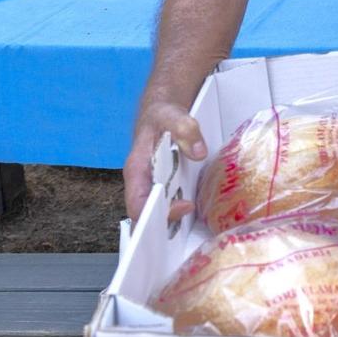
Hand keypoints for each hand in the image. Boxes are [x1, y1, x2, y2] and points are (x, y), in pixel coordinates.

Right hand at [123, 99, 204, 222]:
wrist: (162, 111)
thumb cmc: (161, 115)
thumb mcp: (172, 115)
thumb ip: (185, 129)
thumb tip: (198, 152)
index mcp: (136, 170)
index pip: (138, 204)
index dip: (157, 212)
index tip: (186, 205)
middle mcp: (142, 183)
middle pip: (147, 215)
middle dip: (165, 226)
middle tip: (191, 225)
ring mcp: (154, 186)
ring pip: (159, 211)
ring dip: (175, 221)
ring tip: (197, 224)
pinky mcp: (167, 185)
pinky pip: (172, 202)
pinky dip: (183, 208)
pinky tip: (201, 209)